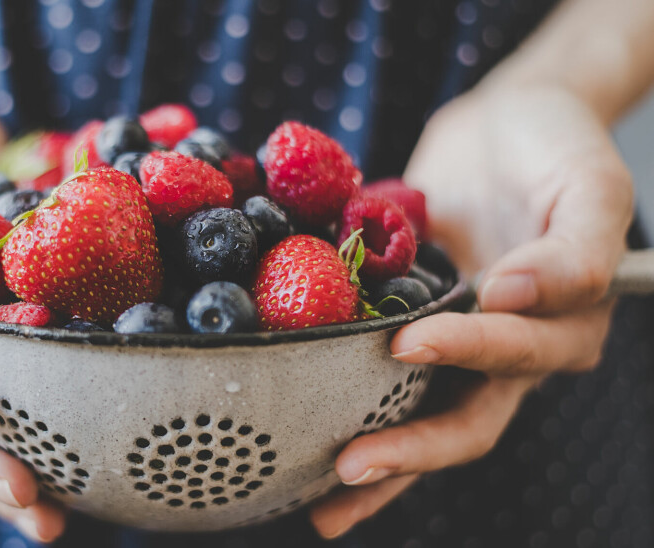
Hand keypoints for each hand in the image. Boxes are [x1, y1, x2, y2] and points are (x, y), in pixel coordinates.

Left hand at [311, 84, 632, 537]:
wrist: (504, 126)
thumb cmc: (555, 146)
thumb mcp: (589, 184)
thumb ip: (574, 247)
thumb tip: (513, 293)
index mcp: (563, 324)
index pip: (513, 355)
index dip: (466, 353)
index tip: (409, 342)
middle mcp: (511, 350)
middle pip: (466, 419)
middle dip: (410, 450)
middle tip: (350, 467)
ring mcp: (459, 345)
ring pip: (422, 419)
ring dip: (381, 464)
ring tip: (323, 502)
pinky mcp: (414, 326)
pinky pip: (382, 378)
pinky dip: (350, 407)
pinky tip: (303, 437)